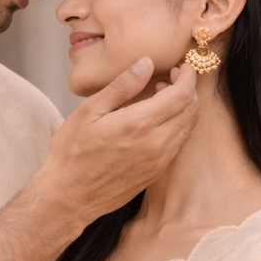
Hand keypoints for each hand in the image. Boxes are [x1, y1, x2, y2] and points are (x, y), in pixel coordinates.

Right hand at [36, 58, 197, 229]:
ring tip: (161, 97)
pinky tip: (157, 120)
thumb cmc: (72, 153)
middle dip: (187, 89)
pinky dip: (177, 125)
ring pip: (187, 127)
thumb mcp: (90, 112)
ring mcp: (159, 161)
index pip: (182, 95)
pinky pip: (178, 143)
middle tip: (170, 78)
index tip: (180, 66)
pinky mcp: (156, 172)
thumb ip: (121, 86)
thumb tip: (146, 64)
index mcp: (140, 125)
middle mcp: (156, 144)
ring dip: (183, 108)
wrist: (69, 197)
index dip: (187, 77)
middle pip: (190, 110)